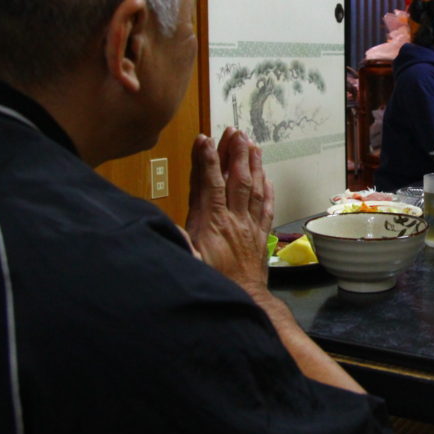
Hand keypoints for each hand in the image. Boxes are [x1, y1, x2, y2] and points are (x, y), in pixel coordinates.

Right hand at [185, 128, 273, 292]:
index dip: (207, 160)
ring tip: (252, 145)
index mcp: (212, 224)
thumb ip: (177, 240)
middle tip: (235, 132)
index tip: (204, 139)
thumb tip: (166, 225)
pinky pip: (267, 207)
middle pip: (236, 180)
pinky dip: (267, 189)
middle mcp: (234, 221)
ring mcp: (250, 227)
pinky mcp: (261, 235)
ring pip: (254, 189)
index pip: (210, 184)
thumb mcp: (187, 261)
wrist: (243, 301)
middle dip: (235, 154)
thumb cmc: (212, 282)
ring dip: (253, 165)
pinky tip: (266, 177)